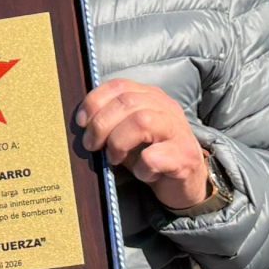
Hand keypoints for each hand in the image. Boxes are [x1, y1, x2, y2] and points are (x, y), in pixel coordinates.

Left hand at [75, 78, 210, 209]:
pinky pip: (155, 156)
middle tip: (92, 145)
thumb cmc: (152, 155)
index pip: (119, 86)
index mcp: (150, 97)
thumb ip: (110, 124)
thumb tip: (82, 126)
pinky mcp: (185, 156)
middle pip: (127, 102)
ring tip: (114, 159)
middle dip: (101, 124)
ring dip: (119, 142)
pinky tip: (142, 174)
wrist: (187, 182)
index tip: (81, 122)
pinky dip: (141, 167)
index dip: (95, 101)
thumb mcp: (127, 135)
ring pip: (142, 122)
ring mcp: (178, 131)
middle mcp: (166, 108)